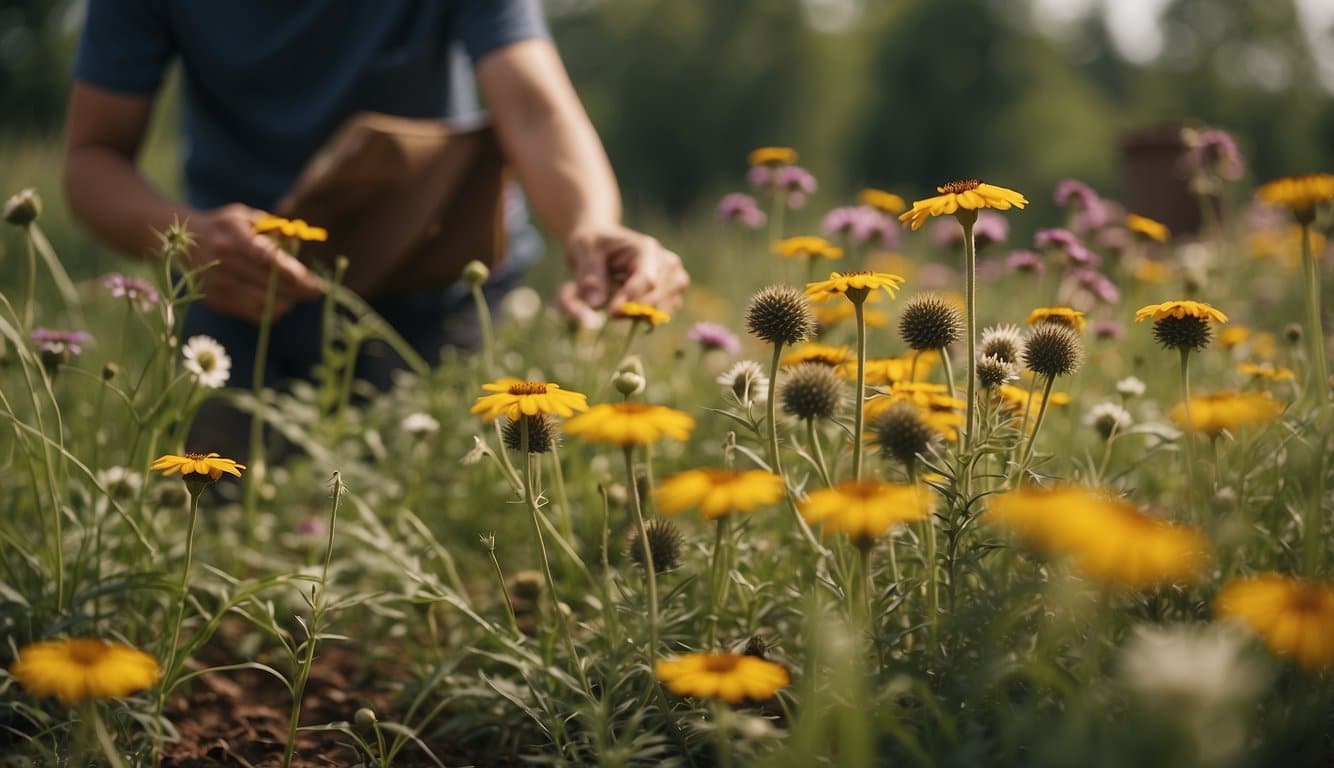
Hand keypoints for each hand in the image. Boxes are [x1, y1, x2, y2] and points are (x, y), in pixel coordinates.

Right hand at [186, 204, 323, 322]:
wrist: (186, 242)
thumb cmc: (227, 227)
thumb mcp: (246, 217)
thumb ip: (274, 229)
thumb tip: (299, 245)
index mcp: (231, 234)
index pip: (263, 255)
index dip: (287, 270)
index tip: (308, 279)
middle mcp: (222, 260)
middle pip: (268, 282)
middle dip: (299, 289)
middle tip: (317, 290)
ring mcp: (217, 283)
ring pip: (264, 303)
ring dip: (288, 301)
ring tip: (297, 294)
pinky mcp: (215, 301)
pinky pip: (254, 315)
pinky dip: (272, 311)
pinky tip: (280, 301)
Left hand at [556, 225, 689, 326]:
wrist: (605, 243)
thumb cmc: (595, 245)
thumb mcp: (584, 252)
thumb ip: (589, 278)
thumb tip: (595, 305)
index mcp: (646, 249)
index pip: (647, 279)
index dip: (630, 299)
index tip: (611, 312)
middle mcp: (667, 262)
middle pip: (657, 297)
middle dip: (633, 310)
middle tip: (611, 314)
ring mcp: (675, 278)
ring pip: (663, 309)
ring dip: (639, 315)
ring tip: (619, 306)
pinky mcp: (674, 292)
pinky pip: (664, 314)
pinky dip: (646, 317)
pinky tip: (631, 306)